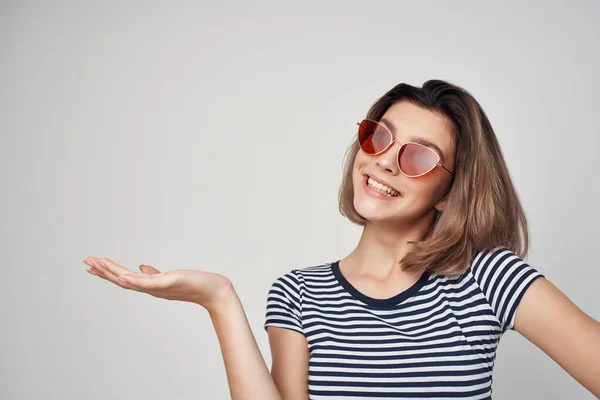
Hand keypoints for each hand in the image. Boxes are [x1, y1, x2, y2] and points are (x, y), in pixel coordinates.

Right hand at [84, 257, 234, 312]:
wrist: (214, 292)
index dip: (107, 272)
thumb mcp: (169, 278)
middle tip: (86, 262)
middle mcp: (151, 289)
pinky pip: (149, 282)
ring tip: (98, 264)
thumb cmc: (194, 285)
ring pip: (131, 280)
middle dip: (103, 271)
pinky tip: (122, 275)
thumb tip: (141, 266)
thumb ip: (153, 274)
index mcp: (150, 286)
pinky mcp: (170, 283)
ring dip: (113, 272)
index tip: (91, 266)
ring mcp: (159, 287)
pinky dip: (134, 279)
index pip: (124, 279)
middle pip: (122, 280)